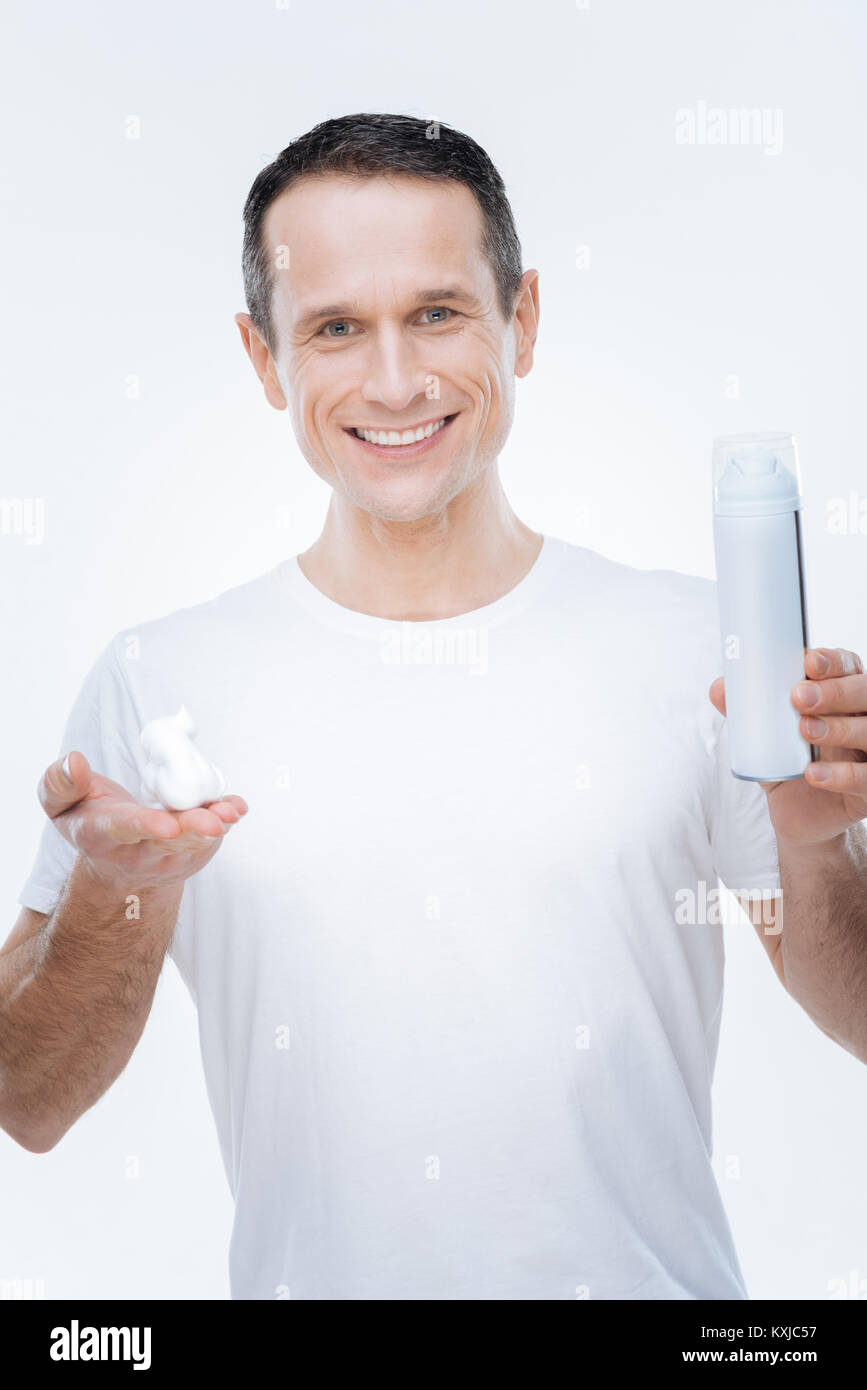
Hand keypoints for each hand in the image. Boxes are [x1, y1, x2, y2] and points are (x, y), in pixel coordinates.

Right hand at [39, 749, 247, 890]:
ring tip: (230, 811)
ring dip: (215, 825)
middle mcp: (139, 853)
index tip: (167, 825)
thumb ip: (59, 784)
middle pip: (168, 842)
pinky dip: (226, 819)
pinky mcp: (194, 853)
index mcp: (102, 837)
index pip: (123, 830)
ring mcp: (170, 857)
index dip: (145, 826)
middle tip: (212, 821)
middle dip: (191, 830)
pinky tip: (236, 807)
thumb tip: (74, 760)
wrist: (117, 866)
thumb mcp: (61, 806)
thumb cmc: (90, 823)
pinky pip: (213, 836)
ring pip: (196, 842)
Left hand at [709, 647, 866, 847]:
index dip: (832, 661)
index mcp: (843, 698)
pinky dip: (842, 774)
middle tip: (799, 697)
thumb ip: (747, 715)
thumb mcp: (767, 740)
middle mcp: (865, 719)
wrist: (802, 818)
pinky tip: (812, 774)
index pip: (847, 667)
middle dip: (835, 691)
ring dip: (839, 728)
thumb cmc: (790, 767)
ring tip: (805, 730)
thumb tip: (718, 687)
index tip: (808, 661)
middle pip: (866, 692)